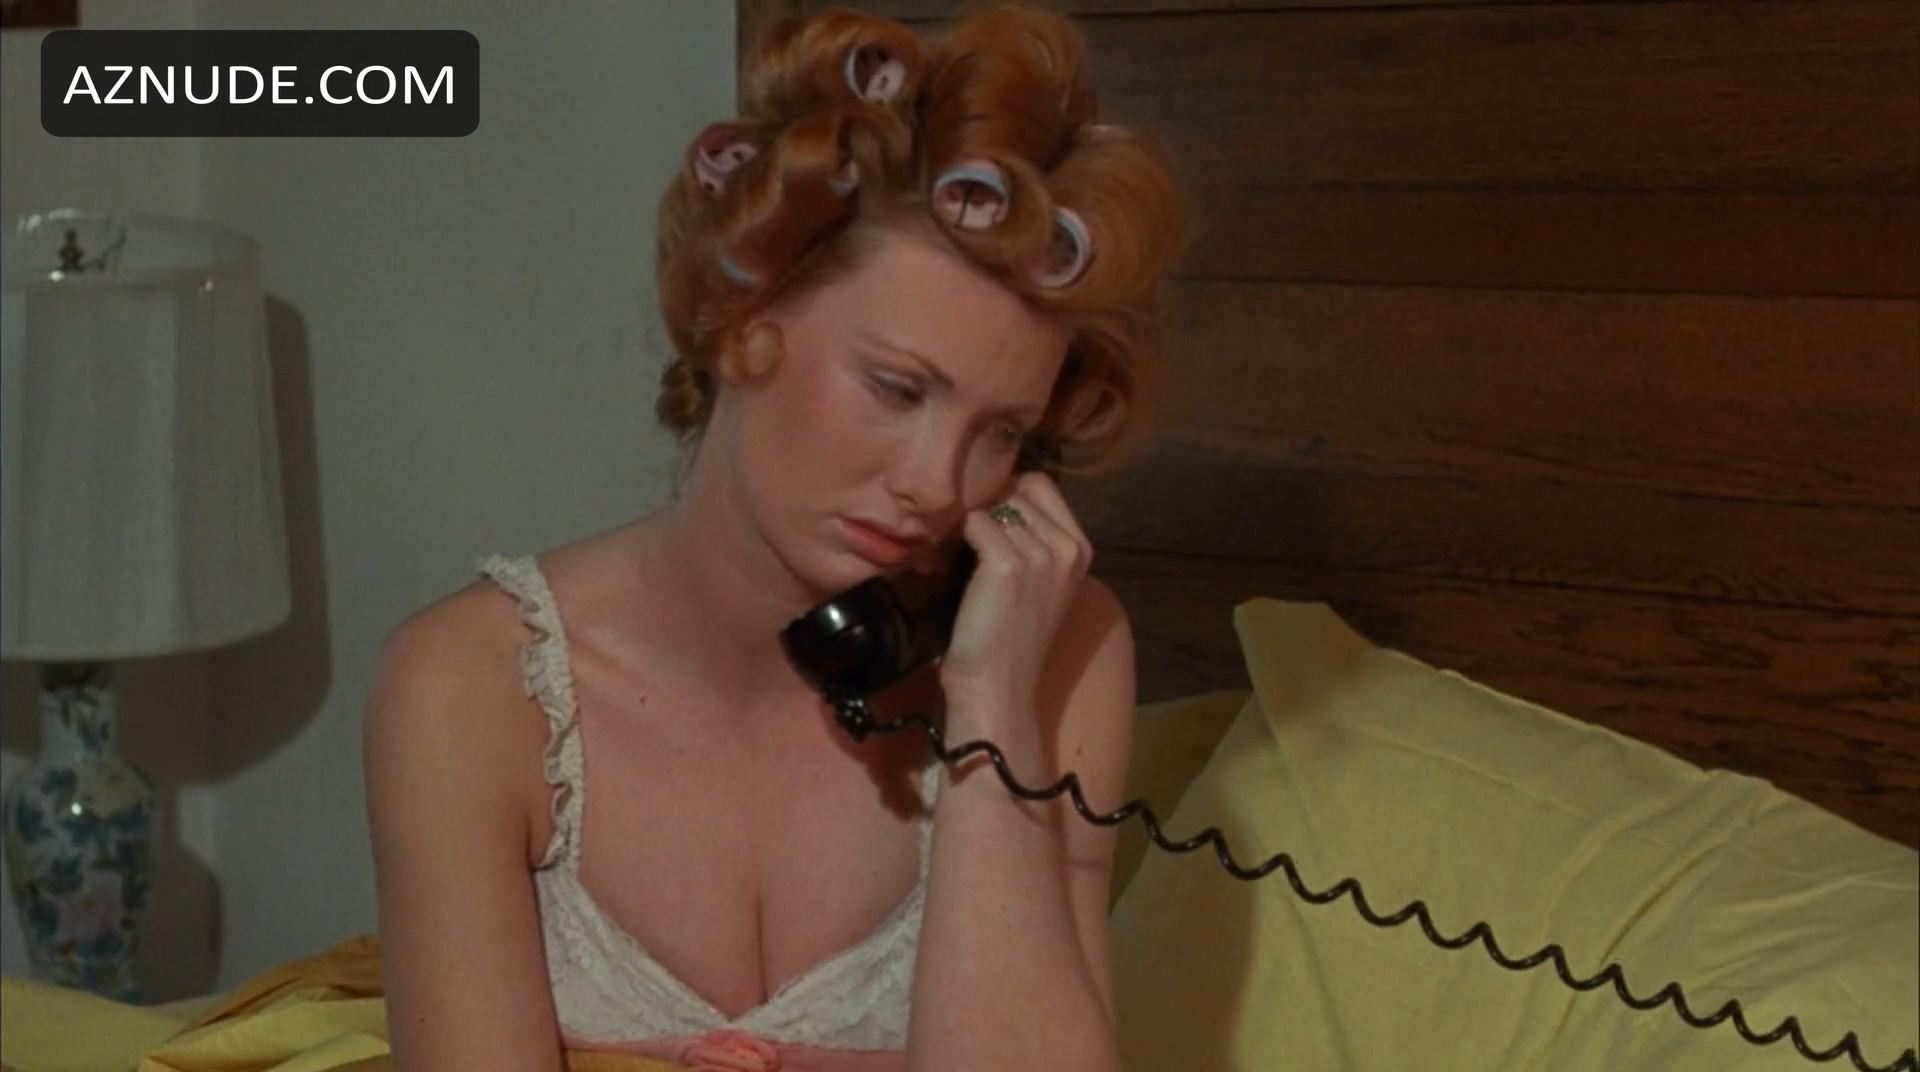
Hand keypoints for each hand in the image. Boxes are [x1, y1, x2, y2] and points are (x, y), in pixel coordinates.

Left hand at [936, 472, 1092, 729]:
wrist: (997, 683)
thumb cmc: (1011, 635)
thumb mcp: (1041, 581)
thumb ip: (1036, 538)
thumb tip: (999, 494)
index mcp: (1081, 549)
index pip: (1042, 485)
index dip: (1010, 496)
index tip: (994, 526)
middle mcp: (1068, 548)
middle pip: (1017, 493)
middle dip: (991, 511)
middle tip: (975, 548)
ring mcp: (1041, 554)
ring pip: (994, 508)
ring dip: (974, 527)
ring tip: (966, 562)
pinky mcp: (1008, 564)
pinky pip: (975, 523)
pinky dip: (958, 540)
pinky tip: (956, 568)